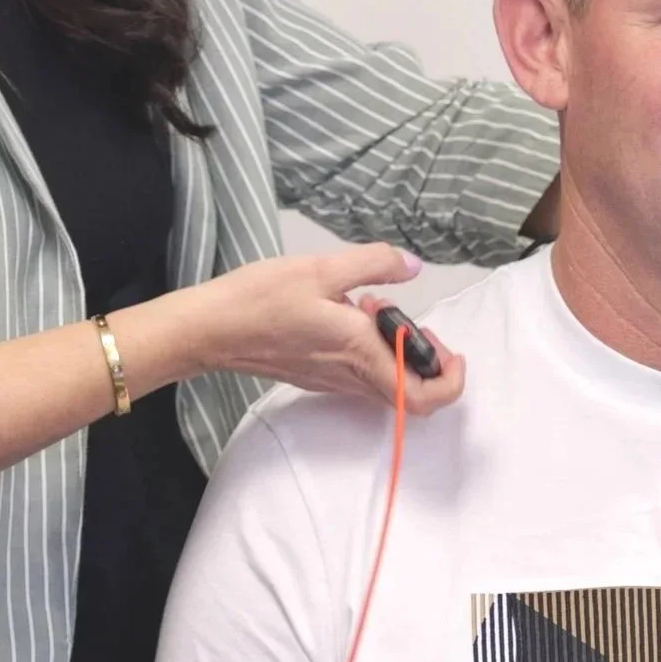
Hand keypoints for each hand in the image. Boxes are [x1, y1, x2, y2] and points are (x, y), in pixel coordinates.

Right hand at [186, 243, 464, 414]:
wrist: (210, 329)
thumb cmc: (261, 299)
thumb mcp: (322, 268)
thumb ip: (374, 264)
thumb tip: (411, 265)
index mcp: (359, 353)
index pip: (421, 397)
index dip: (449, 381)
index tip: (450, 349)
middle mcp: (349, 376)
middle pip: (408, 395)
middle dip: (427, 362)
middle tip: (417, 324)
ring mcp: (330, 381)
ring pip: (385, 384)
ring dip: (397, 353)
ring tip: (379, 309)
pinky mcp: (315, 375)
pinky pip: (360, 376)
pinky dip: (371, 351)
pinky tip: (351, 314)